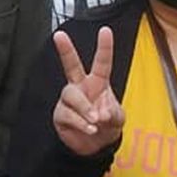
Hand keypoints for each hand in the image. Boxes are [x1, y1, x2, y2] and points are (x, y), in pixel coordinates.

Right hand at [52, 27, 124, 155]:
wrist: (94, 146)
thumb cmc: (106, 124)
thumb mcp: (117, 119)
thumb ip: (113, 113)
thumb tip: (100, 113)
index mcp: (97, 83)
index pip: (101, 62)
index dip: (104, 47)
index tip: (105, 30)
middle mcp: (80, 87)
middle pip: (71, 65)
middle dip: (65, 50)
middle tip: (59, 35)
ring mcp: (68, 100)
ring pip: (72, 95)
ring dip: (86, 108)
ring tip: (95, 121)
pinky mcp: (60, 114)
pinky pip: (68, 114)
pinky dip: (82, 123)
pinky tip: (89, 129)